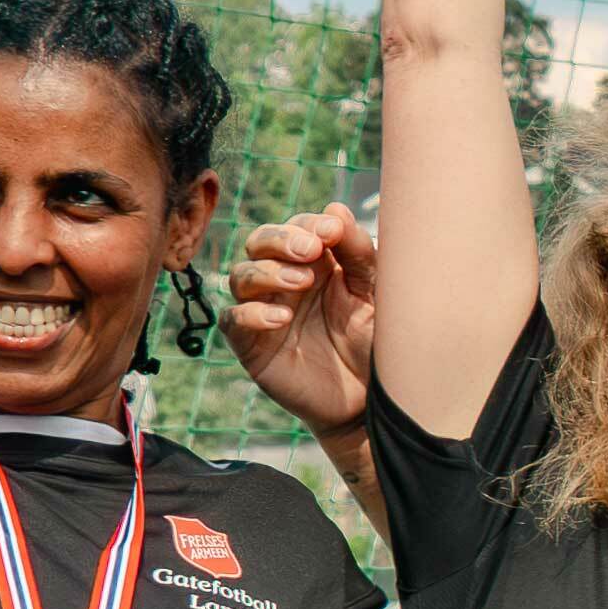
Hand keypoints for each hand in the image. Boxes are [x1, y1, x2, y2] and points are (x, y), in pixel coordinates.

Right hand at [225, 204, 381, 431]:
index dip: (309, 225)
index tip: (332, 231)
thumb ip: (359, 254)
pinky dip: (253, 314)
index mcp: (313, 262)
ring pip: (242, 275)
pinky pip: (233, 319)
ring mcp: (263, 310)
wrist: (367, 399)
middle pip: (259, 242)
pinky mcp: (250, 344)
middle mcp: (283, 280)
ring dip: (268, 272)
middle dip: (281, 239)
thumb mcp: (373, 294)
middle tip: (310, 249)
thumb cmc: (372, 342)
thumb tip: (335, 209)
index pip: (297, 228)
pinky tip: (282, 318)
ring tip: (303, 284)